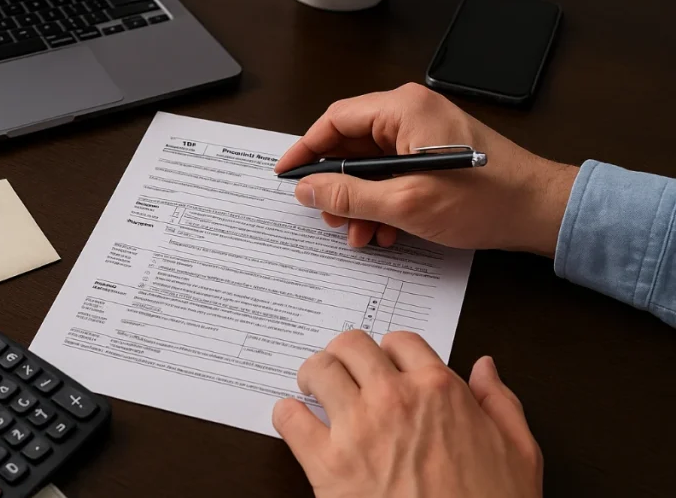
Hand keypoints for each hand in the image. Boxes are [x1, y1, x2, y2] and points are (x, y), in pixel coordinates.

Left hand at [273, 331, 542, 497]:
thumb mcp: (519, 454)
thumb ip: (500, 402)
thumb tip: (484, 368)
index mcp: (439, 390)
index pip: (401, 341)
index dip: (390, 351)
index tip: (384, 363)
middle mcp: (395, 399)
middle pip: (352, 345)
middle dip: (345, 354)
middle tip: (342, 369)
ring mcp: (358, 428)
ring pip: (318, 370)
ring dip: (313, 374)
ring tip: (313, 387)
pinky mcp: (328, 463)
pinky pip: (290, 418)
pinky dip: (287, 415)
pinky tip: (294, 420)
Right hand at [276, 83, 577, 254]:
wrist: (539, 211)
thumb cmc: (486, 198)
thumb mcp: (405, 203)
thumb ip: (349, 195)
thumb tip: (307, 189)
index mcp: (403, 109)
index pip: (335, 121)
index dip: (305, 150)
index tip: (286, 175)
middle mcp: (412, 113)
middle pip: (351, 144)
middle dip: (337, 186)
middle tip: (327, 214)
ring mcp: (424, 133)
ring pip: (370, 166)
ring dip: (360, 201)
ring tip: (360, 233)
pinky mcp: (434, 155)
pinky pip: (392, 174)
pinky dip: (383, 202)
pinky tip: (385, 231)